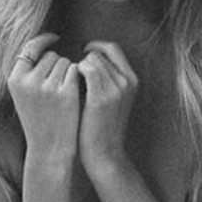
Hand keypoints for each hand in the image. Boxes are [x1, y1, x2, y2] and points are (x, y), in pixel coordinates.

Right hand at [7, 33, 80, 160]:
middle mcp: (29, 81)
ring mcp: (48, 87)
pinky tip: (74, 92)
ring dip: (68, 72)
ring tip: (63, 93)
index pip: (30, 47)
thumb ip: (28, 71)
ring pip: (65, 62)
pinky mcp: (66, 93)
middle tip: (56, 87)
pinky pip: (76, 71)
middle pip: (51, 55)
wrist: (49, 148)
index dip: (44, 40)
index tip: (55, 37)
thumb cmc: (38, 120)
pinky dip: (78, 78)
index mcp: (15, 79)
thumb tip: (41, 42)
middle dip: (57, 65)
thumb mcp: (23, 94)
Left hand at [78, 41, 137, 172]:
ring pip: (92, 60)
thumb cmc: (101, 128)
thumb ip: (104, 80)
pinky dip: (75, 71)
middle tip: (71, 72)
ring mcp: (116, 89)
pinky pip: (86, 70)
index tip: (82, 53)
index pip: (113, 49)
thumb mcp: (111, 100)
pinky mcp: (101, 98)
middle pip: (100, 54)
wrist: (105, 154)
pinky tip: (69, 82)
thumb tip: (85, 61)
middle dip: (83, 60)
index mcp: (132, 80)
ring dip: (77, 67)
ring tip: (69, 81)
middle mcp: (127, 82)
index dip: (96, 46)